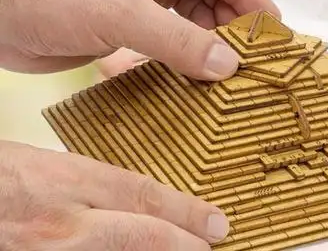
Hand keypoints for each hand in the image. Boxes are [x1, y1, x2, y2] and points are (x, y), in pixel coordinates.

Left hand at [0, 0, 278, 79]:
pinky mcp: (122, 31)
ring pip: (190, 21)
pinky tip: (191, 80)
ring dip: (209, 45)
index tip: (269, 27)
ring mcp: (140, 5)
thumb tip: (230, 64)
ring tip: (227, 75)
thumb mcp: (126, 15)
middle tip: (252, 59)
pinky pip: (167, 42)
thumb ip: (179, 40)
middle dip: (233, 24)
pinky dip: (182, 58)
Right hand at [0, 139, 229, 249]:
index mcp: (64, 184)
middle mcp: (61, 224)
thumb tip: (112, 193)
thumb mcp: (33, 164)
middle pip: (138, 235)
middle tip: (213, 244)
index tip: (215, 223)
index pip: (142, 196)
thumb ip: (74, 181)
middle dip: (181, 242)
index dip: (184, 212)